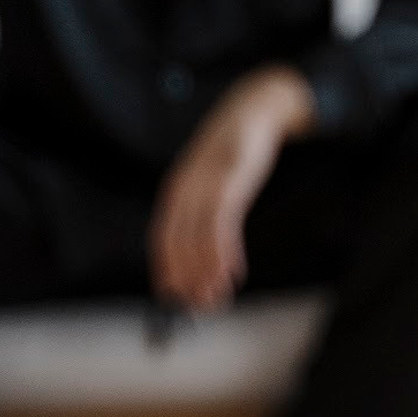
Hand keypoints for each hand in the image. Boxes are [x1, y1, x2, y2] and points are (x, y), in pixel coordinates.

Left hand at [149, 66, 313, 308]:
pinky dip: (226, 252)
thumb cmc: (234, 151)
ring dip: (206, 272)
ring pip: (200, 237)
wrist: (255, 110)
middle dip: (187, 278)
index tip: (172, 296)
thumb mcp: (212, 179)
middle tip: (198, 306)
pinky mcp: (231, 180)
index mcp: (176, 190)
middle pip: (179, 241)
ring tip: (216, 298)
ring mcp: (207, 184)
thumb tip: (200, 247)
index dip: (165, 269)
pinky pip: (224, 224)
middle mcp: (185, 188)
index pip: (162, 237)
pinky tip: (232, 272)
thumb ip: (203, 208)